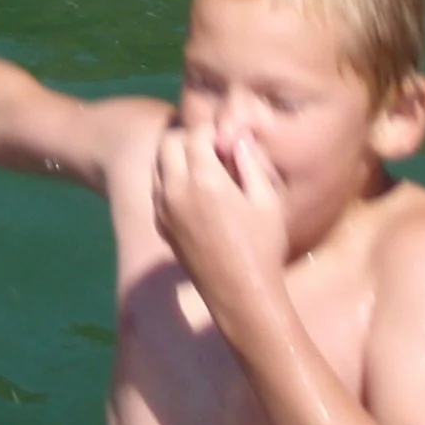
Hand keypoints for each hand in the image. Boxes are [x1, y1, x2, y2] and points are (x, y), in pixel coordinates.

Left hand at [153, 125, 292, 331]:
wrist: (241, 293)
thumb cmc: (263, 247)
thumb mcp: (267, 201)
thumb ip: (250, 163)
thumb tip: (238, 138)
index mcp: (204, 179)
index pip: (195, 135)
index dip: (211, 131)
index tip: (226, 138)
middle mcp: (175, 188)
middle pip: (168, 142)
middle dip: (188, 138)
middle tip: (212, 148)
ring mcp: (163, 206)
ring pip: (158, 164)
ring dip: (176, 157)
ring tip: (204, 168)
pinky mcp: (160, 223)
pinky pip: (157, 188)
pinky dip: (170, 179)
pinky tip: (195, 192)